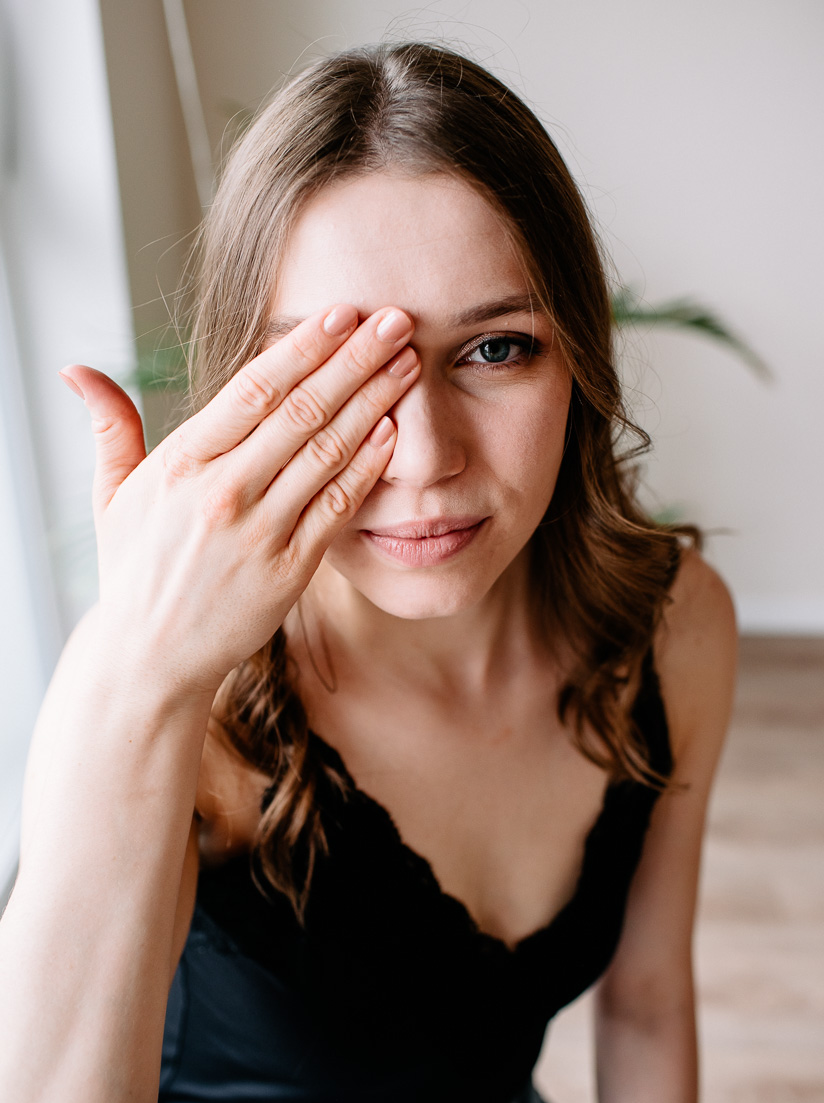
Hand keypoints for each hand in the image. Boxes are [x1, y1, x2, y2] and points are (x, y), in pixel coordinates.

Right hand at [60, 304, 418, 696]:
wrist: (150, 656)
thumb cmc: (135, 570)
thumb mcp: (111, 497)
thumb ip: (111, 428)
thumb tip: (79, 369)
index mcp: (182, 463)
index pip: (254, 389)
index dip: (303, 346)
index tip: (341, 313)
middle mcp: (223, 492)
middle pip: (302, 410)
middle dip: (355, 360)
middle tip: (397, 321)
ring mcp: (259, 532)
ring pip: (327, 453)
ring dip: (374, 402)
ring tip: (407, 365)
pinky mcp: (288, 571)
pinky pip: (336, 508)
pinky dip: (367, 468)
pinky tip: (392, 432)